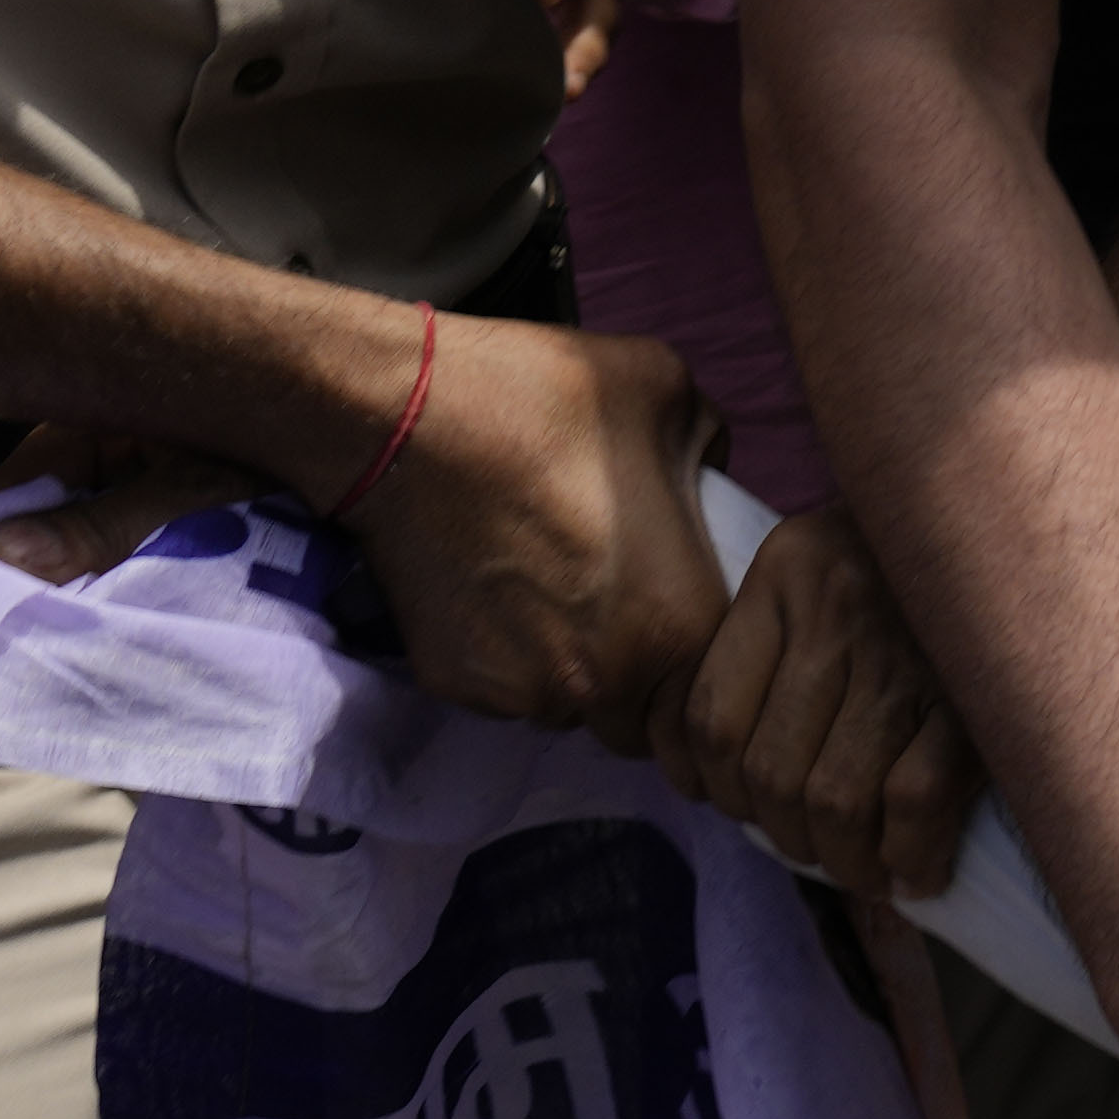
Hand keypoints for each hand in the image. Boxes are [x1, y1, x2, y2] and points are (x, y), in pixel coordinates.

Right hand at [339, 311, 728, 747]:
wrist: (403, 418)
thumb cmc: (544, 403)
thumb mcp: (672, 397)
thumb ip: (713, 458)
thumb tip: (715, 482)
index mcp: (677, 629)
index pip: (710, 704)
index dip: (698, 674)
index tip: (678, 632)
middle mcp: (603, 682)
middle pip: (638, 721)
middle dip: (636, 683)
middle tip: (614, 611)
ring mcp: (522, 690)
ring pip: (566, 708)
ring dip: (568, 671)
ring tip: (547, 590)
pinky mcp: (455, 682)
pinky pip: (500, 691)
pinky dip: (504, 657)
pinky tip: (493, 590)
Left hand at [670, 492, 981, 897]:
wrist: (1037, 522)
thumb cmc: (932, 560)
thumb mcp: (837, 561)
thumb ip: (785, 636)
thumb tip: (742, 773)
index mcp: (787, 571)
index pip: (712, 715)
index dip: (718, 790)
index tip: (745, 813)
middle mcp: (836, 607)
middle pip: (771, 773)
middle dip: (788, 838)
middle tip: (816, 850)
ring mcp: (905, 653)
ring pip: (835, 799)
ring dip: (846, 861)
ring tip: (864, 871)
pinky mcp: (973, 697)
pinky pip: (914, 802)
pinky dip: (910, 856)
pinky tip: (918, 871)